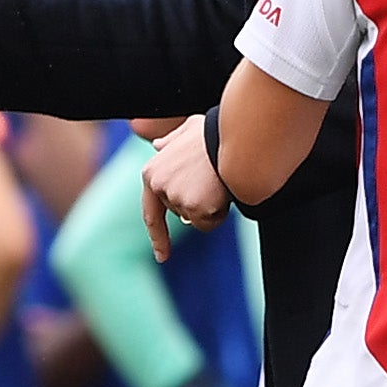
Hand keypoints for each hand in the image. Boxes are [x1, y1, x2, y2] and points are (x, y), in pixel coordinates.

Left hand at [140, 117, 227, 261]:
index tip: (162, 257)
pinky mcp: (194, 206)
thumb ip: (172, 140)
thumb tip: (158, 146)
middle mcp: (158, 186)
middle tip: (213, 180)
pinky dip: (219, 212)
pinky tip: (223, 190)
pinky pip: (209, 223)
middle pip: (181, 214)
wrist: (236, 134)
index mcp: (151, 172)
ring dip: (211, 207)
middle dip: (199, 204)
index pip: (151, 213)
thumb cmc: (217, 132)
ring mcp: (175, 197)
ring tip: (219, 180)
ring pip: (197, 220)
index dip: (158, 236)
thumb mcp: (188, 130)